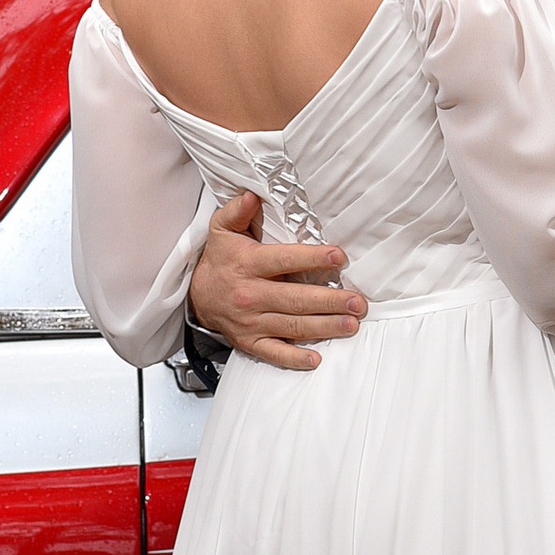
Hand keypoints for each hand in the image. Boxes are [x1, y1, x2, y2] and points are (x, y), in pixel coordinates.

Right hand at [189, 188, 365, 372]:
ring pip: (291, 326)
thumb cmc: (220, 259)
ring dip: (324, 327)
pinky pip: (273, 353)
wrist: (197, 296)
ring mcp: (250, 322)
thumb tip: (251, 195)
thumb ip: (237, 211)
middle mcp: (249, 295)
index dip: (312, 258)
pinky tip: (316, 358)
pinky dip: (294, 359)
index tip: (339, 256)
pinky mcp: (249, 342)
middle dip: (329, 301)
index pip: (283, 260)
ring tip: (351, 324)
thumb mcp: (222, 229)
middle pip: (294, 299)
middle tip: (357, 302)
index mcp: (247, 264)